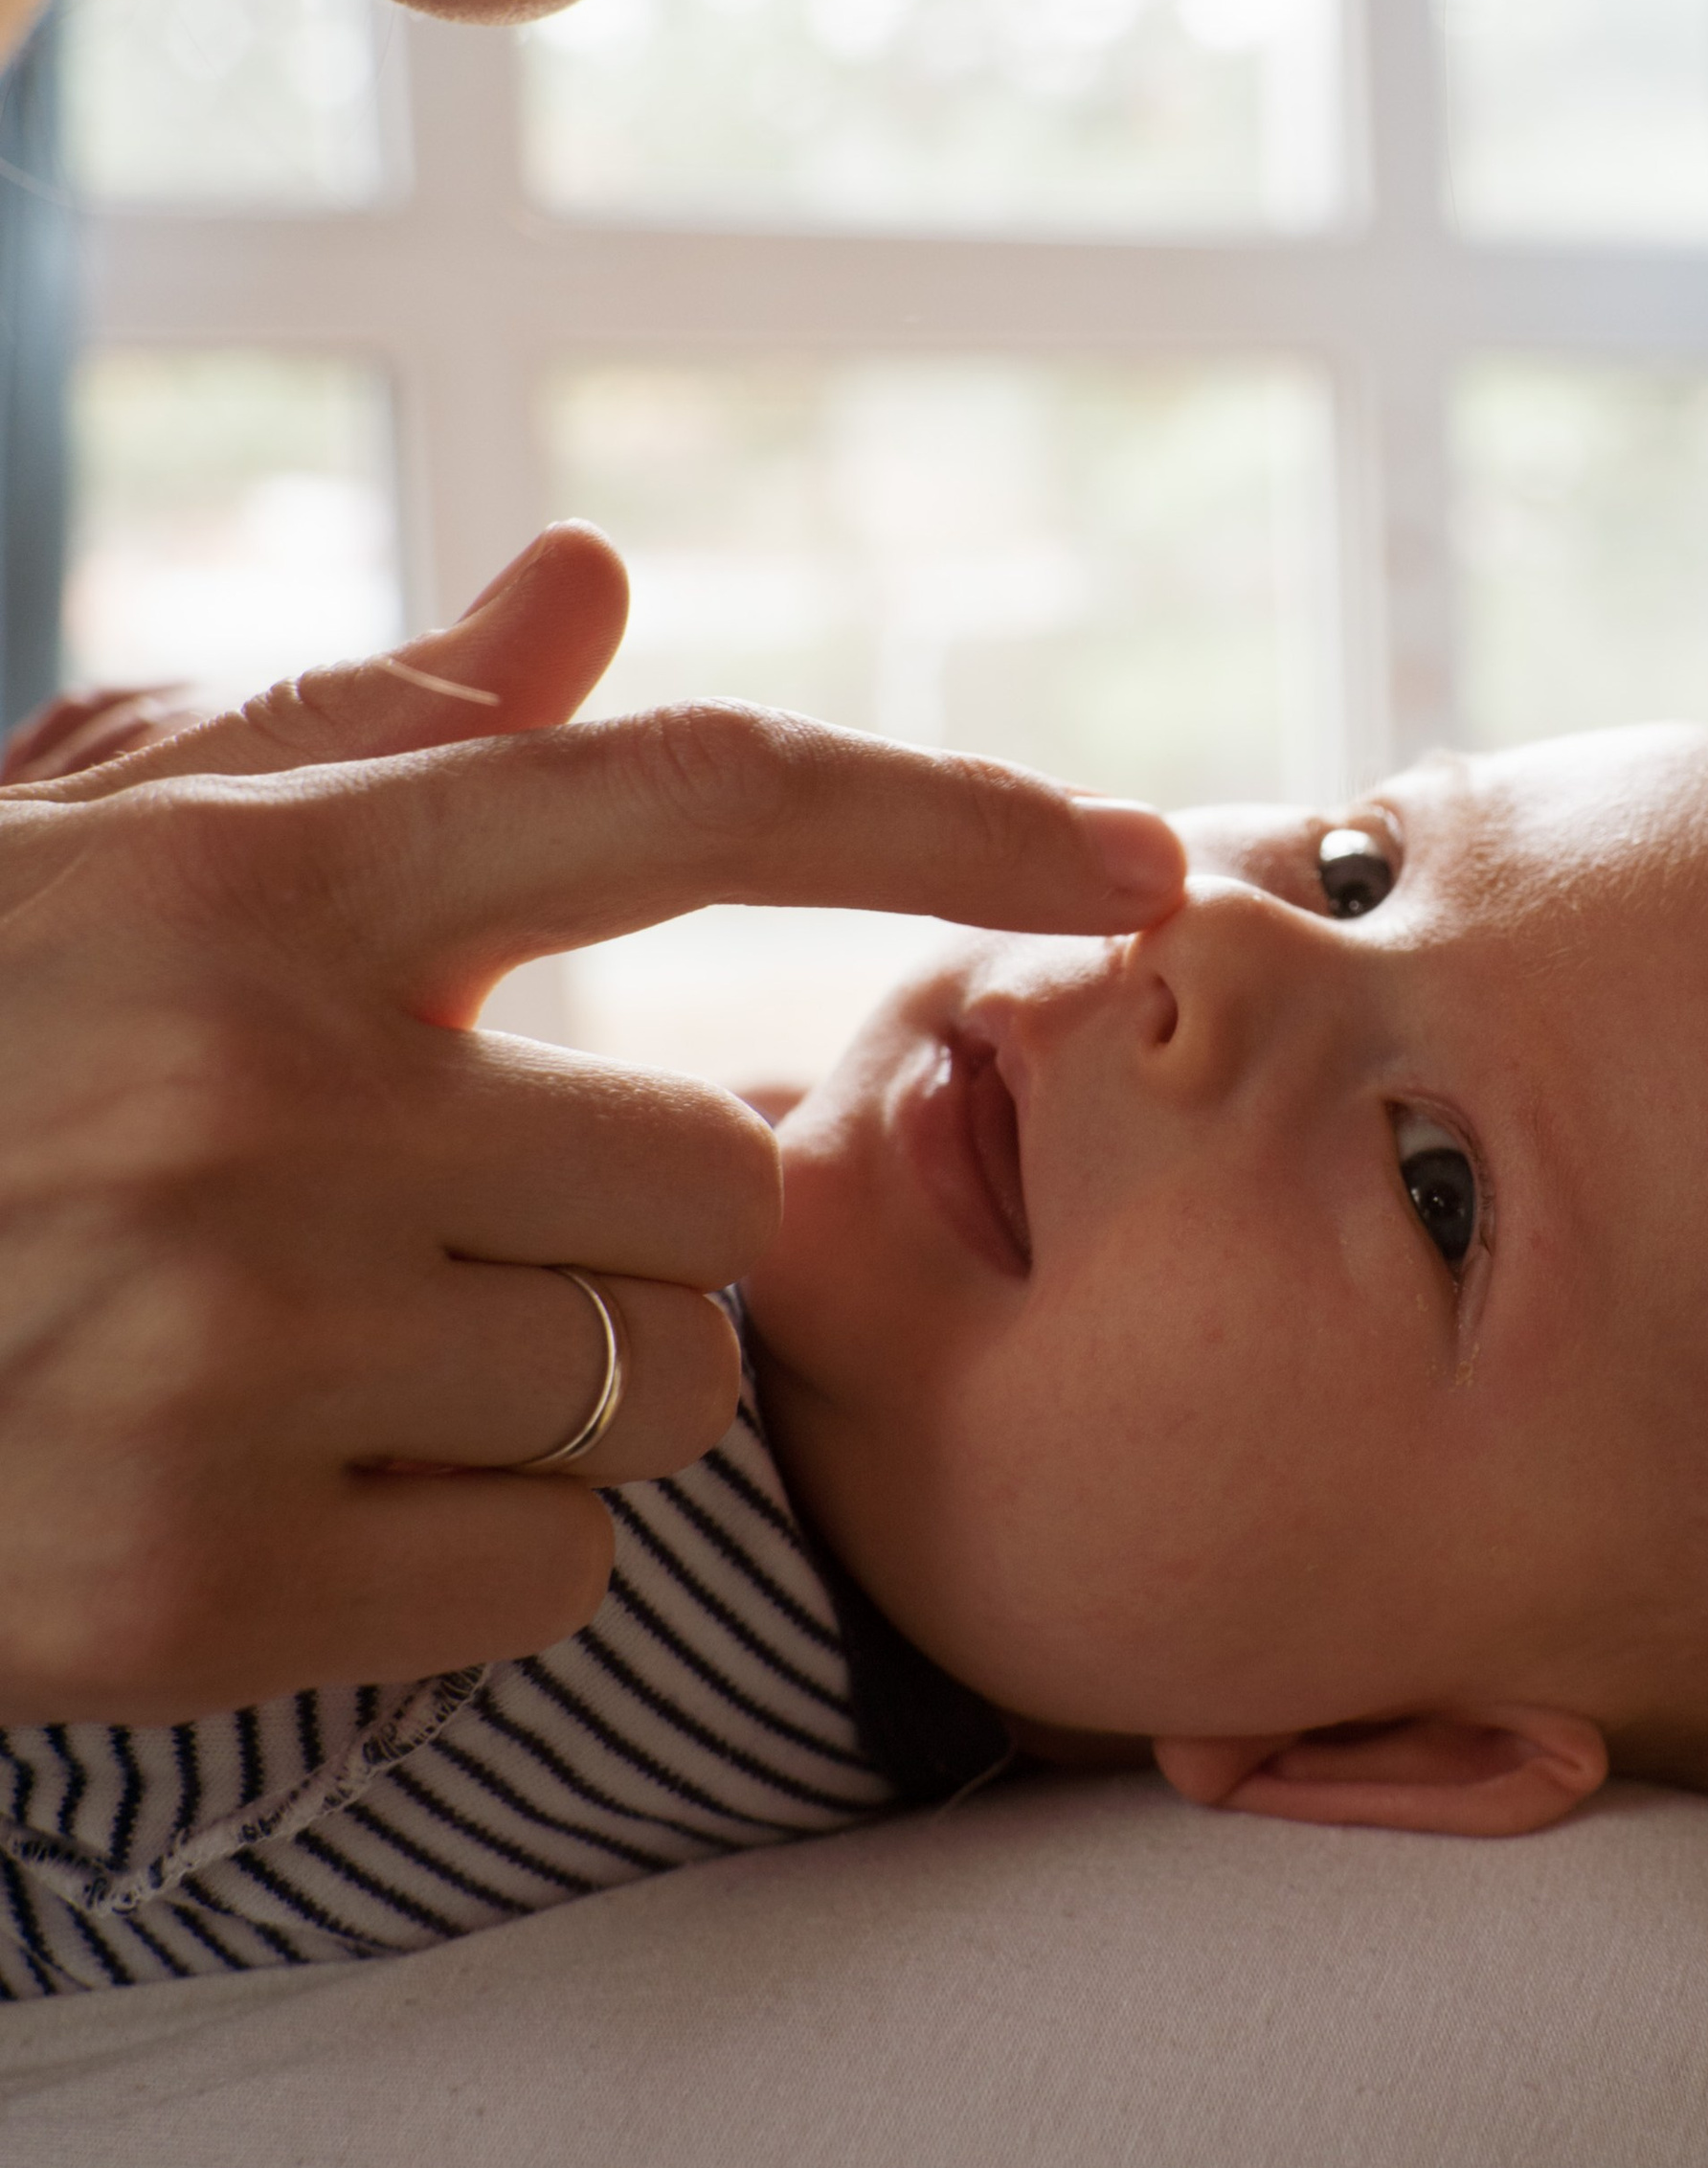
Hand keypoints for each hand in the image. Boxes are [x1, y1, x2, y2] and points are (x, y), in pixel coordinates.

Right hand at [0, 522, 1184, 1724]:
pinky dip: (469, 1561)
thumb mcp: (96, 854)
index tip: (1144, 860)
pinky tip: (280, 1500)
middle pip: (719, 1182)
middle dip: (629, 1224)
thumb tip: (583, 587)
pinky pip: (552, 1580)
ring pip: (659, 1393)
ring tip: (328, 1360)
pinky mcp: (197, 1580)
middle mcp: (280, 1093)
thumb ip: (364, 738)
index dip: (955, 821)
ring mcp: (238, 1342)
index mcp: (266, 884)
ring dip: (556, 1391)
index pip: (699, 799)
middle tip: (432, 1233)